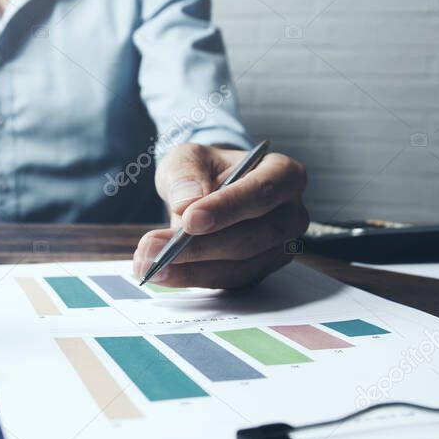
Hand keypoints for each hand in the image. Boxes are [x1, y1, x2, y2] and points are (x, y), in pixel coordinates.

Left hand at [133, 143, 308, 288]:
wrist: (207, 190)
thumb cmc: (205, 170)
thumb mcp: (189, 157)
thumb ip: (186, 173)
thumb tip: (187, 201)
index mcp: (284, 174)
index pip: (262, 193)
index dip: (227, 208)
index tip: (190, 219)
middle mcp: (290, 213)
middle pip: (252, 236)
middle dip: (200, 245)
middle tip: (153, 246)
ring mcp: (279, 247)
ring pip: (240, 266)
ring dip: (191, 268)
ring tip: (148, 261)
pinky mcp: (260, 271)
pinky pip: (229, 281)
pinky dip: (193, 278)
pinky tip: (161, 272)